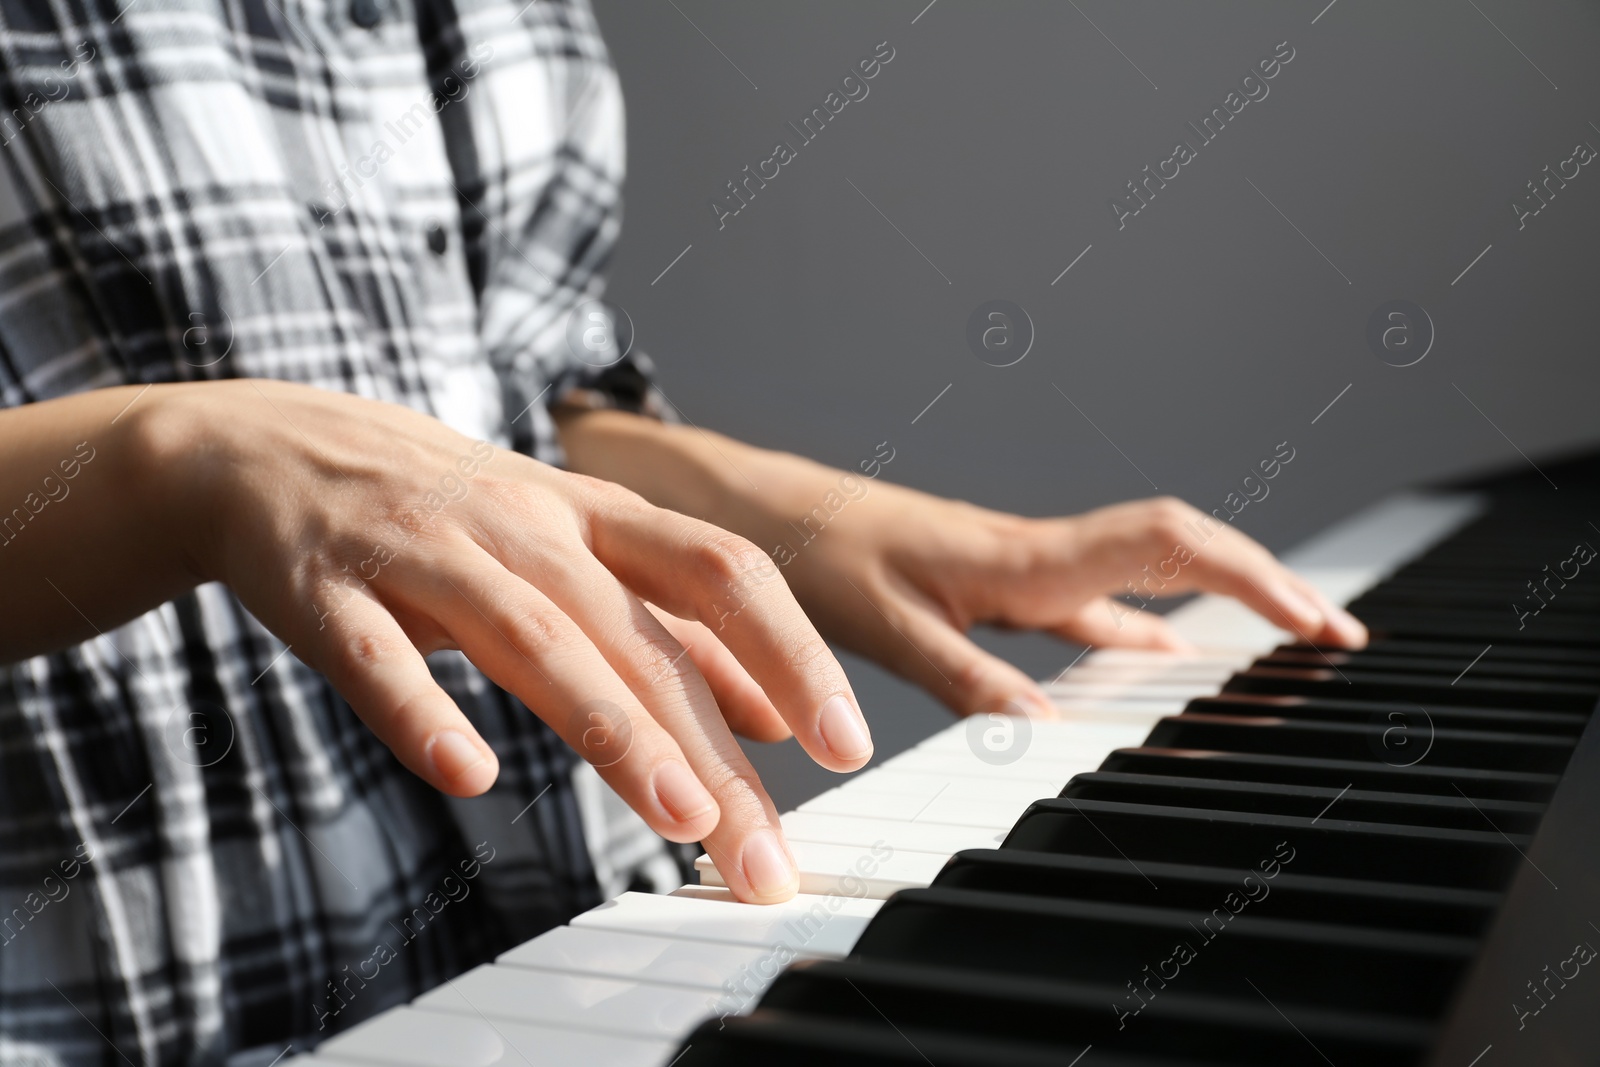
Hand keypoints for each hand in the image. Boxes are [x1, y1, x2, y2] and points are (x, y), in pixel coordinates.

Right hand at [135, 380, 875, 901]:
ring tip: (682, 820)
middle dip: (714, 748)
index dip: (791, 653)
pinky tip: (469, 774)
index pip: (722, 572)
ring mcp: (427, 550)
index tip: (848, 746)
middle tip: (765, 853)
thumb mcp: (580, 550)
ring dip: (614, 729)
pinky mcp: (330, 588)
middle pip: (641, 632)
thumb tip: (777, 713)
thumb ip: (675, 628)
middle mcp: (527, 525)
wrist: (279, 446)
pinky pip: (376, 655)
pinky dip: (422, 712)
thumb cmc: (457, 512)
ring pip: (534, 638)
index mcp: (598, 514)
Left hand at [731, 469, 1366, 718]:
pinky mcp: (998, 588)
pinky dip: (1144, 633)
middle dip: (1263, 587)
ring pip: (1142, 582)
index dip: (1250, 576)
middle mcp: (1037, 557)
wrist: (758, 511)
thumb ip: (967, 677)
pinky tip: (1161, 663)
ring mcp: (1023, 571)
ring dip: (1215, 606)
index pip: (1166, 545)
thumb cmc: (812, 550)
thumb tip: (1052, 731)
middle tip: (1334, 636)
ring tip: (1281, 647)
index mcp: (1022, 557)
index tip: (1317, 620)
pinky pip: (1094, 609)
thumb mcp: (884, 623)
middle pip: (1179, 554)